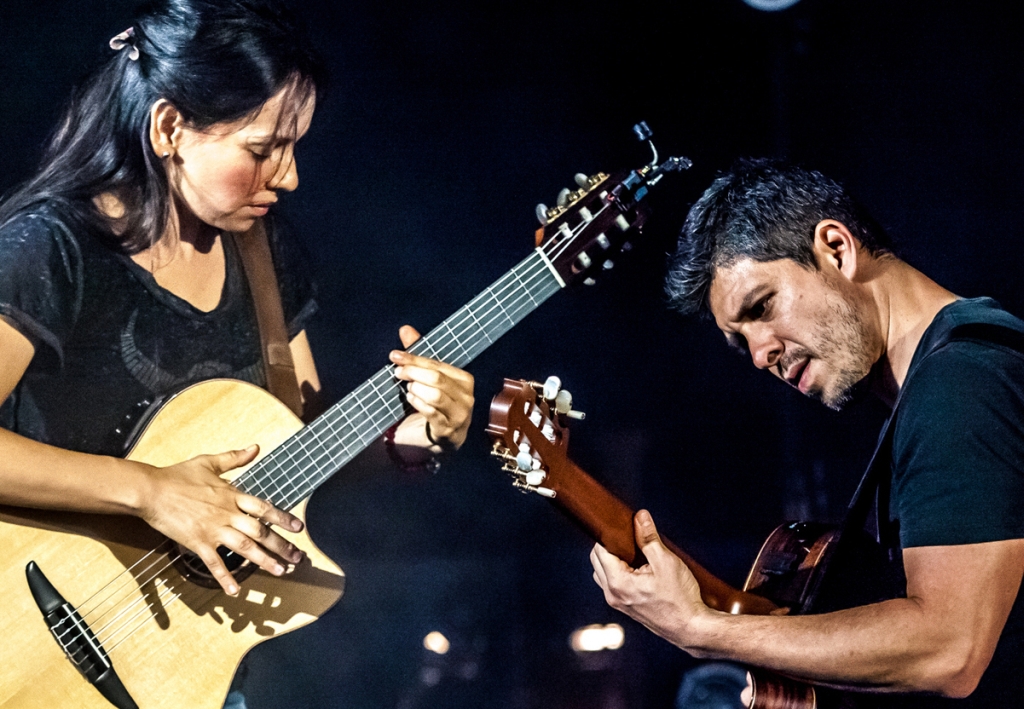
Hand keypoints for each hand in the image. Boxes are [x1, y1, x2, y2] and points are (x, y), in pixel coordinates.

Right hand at [135, 445, 304, 595]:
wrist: (150, 490)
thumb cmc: (178, 476)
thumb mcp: (209, 462)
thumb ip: (234, 458)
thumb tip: (255, 448)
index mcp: (232, 495)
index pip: (264, 508)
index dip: (283, 518)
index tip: (299, 528)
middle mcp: (227, 513)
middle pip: (260, 531)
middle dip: (281, 545)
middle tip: (297, 558)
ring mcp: (213, 529)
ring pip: (245, 547)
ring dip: (264, 561)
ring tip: (279, 571)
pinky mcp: (197, 542)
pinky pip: (214, 563)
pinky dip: (225, 577)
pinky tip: (234, 590)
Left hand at [389, 324, 474, 449]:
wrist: (440, 440)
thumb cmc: (435, 405)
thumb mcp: (428, 379)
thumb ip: (418, 356)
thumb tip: (405, 329)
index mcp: (465, 380)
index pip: (438, 365)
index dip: (415, 358)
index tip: (395, 355)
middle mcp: (466, 397)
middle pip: (437, 378)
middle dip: (414, 372)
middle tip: (397, 372)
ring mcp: (459, 415)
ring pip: (436, 395)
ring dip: (416, 389)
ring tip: (408, 389)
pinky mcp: (448, 431)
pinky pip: (431, 413)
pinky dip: (418, 404)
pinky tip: (410, 399)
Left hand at [590, 509, 708, 647]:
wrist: (691, 628)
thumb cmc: (680, 598)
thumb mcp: (666, 561)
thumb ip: (649, 538)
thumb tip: (640, 517)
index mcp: (617, 583)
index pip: (599, 550)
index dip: (609, 535)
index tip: (621, 525)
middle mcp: (612, 595)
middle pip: (597, 561)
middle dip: (610, 545)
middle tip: (630, 536)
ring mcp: (618, 603)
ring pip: (603, 573)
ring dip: (613, 560)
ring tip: (635, 552)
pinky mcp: (626, 607)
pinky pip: (612, 584)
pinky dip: (618, 572)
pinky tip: (637, 568)